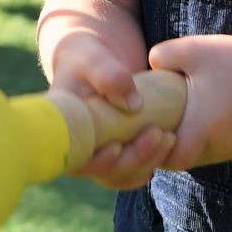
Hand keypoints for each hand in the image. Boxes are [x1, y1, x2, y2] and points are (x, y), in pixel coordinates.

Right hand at [51, 37, 174, 190]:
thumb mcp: (92, 57)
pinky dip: (152, 162)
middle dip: (133, 159)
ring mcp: (99, 154)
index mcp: (63, 129)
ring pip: (122, 175)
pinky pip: (135, 171)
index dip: (95, 163)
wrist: (95, 61)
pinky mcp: (118, 153)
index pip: (75, 161)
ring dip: (147, 162)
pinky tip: (168, 144)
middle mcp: (79, 148)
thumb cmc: (86, 56)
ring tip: (169, 137)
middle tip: (158, 133)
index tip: (116, 147)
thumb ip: (108, 75)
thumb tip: (133, 105)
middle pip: (104, 172)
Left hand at [144, 33, 231, 171]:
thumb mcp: (190, 49)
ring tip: (167, 122)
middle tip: (150, 126)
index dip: (154, 150)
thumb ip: (158, 57)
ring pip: (197, 157)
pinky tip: (188, 120)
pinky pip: (211, 151)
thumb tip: (140, 71)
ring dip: (181, 146)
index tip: (146, 128)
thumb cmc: (231, 57)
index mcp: (205, 126)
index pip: (172, 159)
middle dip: (164, 149)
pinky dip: (197, 141)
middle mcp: (219, 144)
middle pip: (182, 161)